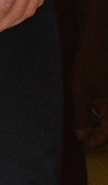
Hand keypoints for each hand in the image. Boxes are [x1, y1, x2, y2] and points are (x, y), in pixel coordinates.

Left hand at [72, 25, 107, 147]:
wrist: (96, 38)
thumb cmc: (88, 62)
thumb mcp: (80, 89)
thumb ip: (81, 114)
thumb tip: (81, 137)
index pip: (107, 133)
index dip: (96, 142)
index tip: (83, 145)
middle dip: (96, 134)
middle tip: (81, 138)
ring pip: (105, 116)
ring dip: (95, 123)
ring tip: (81, 126)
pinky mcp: (106, 88)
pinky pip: (104, 106)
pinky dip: (96, 111)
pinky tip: (84, 109)